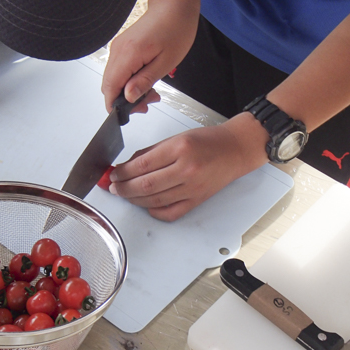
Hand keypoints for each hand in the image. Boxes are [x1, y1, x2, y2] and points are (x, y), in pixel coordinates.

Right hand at [101, 1, 198, 112]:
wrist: (175, 6)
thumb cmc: (176, 29)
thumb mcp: (165, 62)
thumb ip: (144, 81)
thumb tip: (128, 97)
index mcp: (128, 54)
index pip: (110, 87)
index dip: (116, 105)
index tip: (128, 114)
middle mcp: (118, 50)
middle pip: (109, 85)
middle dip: (124, 100)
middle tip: (147, 103)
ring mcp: (119, 47)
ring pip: (114, 79)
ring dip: (128, 90)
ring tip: (151, 93)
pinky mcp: (123, 47)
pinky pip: (119, 70)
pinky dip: (129, 80)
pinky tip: (145, 81)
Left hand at [109, 112, 268, 220]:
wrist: (235, 150)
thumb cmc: (208, 141)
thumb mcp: (177, 138)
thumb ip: (151, 152)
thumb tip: (128, 165)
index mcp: (180, 148)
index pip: (142, 165)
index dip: (123, 172)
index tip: (114, 174)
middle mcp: (187, 169)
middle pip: (146, 185)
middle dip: (124, 188)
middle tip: (114, 188)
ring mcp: (192, 188)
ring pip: (155, 201)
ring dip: (135, 200)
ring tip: (125, 195)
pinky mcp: (197, 200)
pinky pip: (170, 212)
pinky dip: (154, 211)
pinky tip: (145, 205)